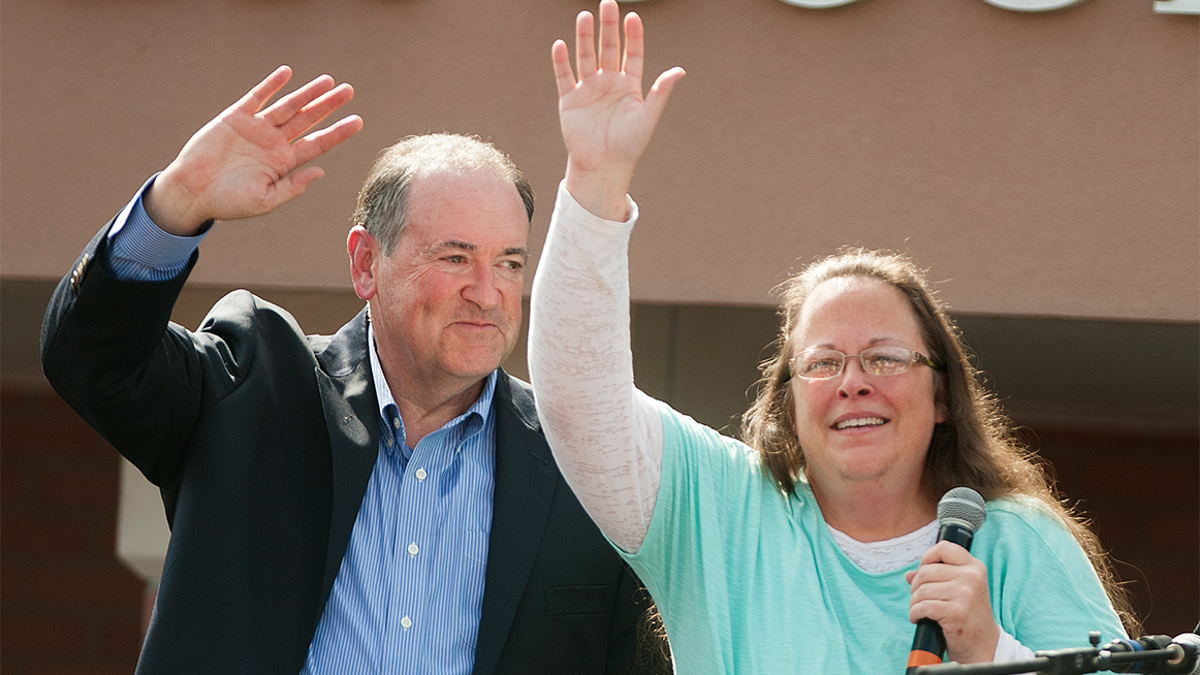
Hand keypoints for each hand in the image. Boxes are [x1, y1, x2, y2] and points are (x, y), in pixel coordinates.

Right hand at [145, 66, 363, 234]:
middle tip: (350, 91)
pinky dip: (271, 85)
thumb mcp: (265, 200)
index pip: (318, 143)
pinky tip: (287, 74)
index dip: (338, 132)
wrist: (192, 192)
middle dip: (329, 106)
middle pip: (308, 120)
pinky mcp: (235, 118)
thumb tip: (320, 172)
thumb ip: (292, 187)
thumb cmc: (229, 202)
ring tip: (328, 81)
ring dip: (307, 93)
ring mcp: (256, 128)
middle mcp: (275, 142)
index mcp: (284, 163)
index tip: (358, 121)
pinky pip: (257, 97)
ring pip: (288, 106)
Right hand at [552, 0, 684, 219]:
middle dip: (608, 27)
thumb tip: (680, 70)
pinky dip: (561, 61)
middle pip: (608, 48)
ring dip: (584, 37)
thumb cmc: (630, 145)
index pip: (633, 54)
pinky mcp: (569, 100)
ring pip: (586, 57)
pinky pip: (564, 76)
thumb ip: (661, 91)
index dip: (633, 36)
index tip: (633, 17)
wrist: (604, 167)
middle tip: (607, 4)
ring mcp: (588, 89)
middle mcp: (609, 83)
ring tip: (584, 16)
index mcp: (630, 86)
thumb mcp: (649, 116)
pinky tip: (561, 44)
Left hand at [906, 541, 1000, 663]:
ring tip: (920, 609)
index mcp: (974, 567)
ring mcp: (965, 594)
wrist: (983, 644)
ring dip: (914, 602)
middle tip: (920, 598)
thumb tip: (909, 574)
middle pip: (926, 571)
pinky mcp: (956, 612)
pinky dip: (914, 613)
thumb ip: (936, 577)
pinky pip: (922, 606)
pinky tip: (918, 618)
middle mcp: (972, 577)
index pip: (944, 547)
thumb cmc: (969, 616)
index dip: (928, 557)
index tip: (924, 571)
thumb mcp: (960, 590)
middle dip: (916, 586)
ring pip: (921, 589)